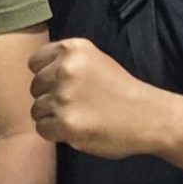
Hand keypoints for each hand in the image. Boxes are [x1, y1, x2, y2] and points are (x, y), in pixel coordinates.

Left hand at [27, 38, 161, 158]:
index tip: (61, 86)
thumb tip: (38, 75)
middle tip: (75, 105)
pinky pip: (42, 129)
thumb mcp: (95, 61)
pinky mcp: (65, 122)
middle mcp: (65, 68)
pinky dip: (55, 134)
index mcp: (73, 49)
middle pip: (34, 87)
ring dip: (53, 117)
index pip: (34, 62)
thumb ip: (67, 62)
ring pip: (36, 110)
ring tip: (78, 117)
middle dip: (49, 98)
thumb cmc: (121, 91)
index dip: (45, 77)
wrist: (148, 116)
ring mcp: (63, 96)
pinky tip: (76, 130)